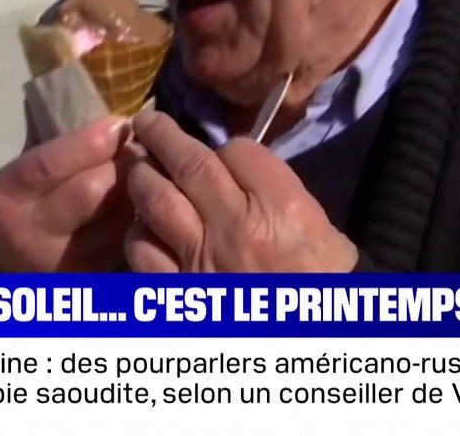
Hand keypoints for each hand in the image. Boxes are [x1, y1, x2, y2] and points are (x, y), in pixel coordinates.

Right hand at [0, 116, 134, 270]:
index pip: (49, 164)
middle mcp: (29, 232)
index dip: (90, 142)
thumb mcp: (26, 172)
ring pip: (118, 216)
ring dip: (141, 189)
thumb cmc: (28, 200)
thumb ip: (64, 149)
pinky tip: (147, 202)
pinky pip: (129, 237)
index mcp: (6, 196)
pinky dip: (143, 215)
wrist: (11, 263)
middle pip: (90, 192)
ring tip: (148, 171)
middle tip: (140, 147)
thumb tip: (117, 123)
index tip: (119, 124)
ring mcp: (61, 261)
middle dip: (122, 164)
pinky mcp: (92, 275)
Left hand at [121, 111, 357, 272]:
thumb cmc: (322, 282)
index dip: (224, 144)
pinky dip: (139, 236)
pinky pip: (144, 254)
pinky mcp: (179, 293)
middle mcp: (235, 228)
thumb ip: (277, 192)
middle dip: (163, 137)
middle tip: (146, 123)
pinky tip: (143, 229)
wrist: (310, 336)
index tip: (219, 149)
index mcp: (280, 209)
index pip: (240, 152)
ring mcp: (202, 261)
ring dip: (143, 181)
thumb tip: (238, 167)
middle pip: (190, 166)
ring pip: (156, 203)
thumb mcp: (321, 227)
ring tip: (137, 169)